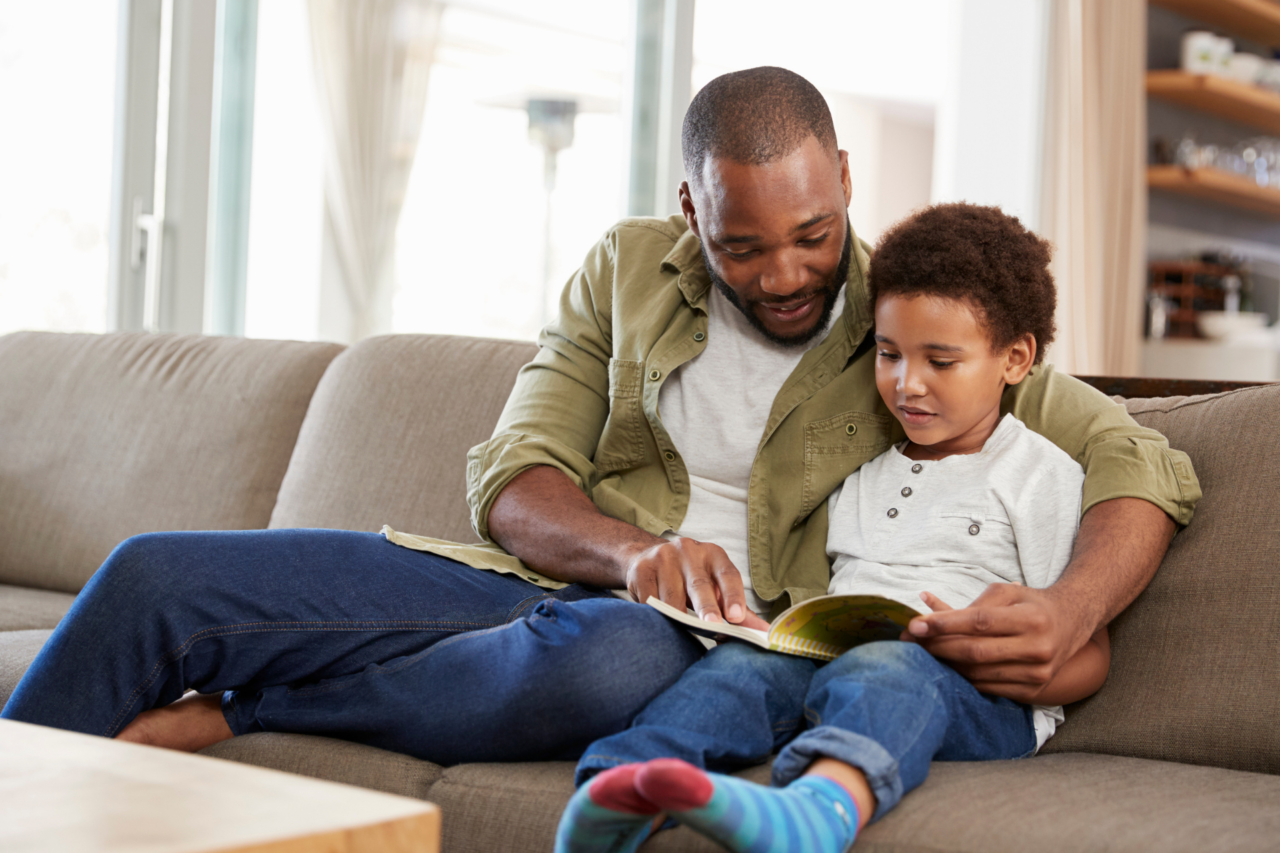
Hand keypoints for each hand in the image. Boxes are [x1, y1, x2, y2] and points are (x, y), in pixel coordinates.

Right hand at [623, 537, 770, 628]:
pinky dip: (656, 615)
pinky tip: (660, 623)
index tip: (737, 617)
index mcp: (713, 555)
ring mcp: (662, 558)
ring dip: (678, 618)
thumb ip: (737, 608)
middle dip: (706, 607)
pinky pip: (649, 600)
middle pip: (699, 584)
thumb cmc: (690, 576)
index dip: (734, 596)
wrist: (647, 556)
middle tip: (714, 626)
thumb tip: (763, 631)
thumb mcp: (714, 585)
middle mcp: (688, 551)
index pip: (728, 575)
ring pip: (671, 596)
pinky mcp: (641, 569)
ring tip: (683, 632)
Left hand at [903, 584, 1087, 702]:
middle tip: (910, 640)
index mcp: (1031, 619)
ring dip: (945, 664)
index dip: (945, 624)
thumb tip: (930, 610)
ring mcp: (1037, 673)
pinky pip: (988, 688)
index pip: (980, 622)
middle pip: (975, 652)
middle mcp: (1037, 648)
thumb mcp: (1008, 593)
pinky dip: (963, 678)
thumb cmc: (1031, 604)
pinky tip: (946, 666)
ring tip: (922, 652)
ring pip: (978, 674)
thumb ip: (973, 604)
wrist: (1072, 624)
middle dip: (937, 646)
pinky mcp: (1033, 690)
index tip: (916, 624)